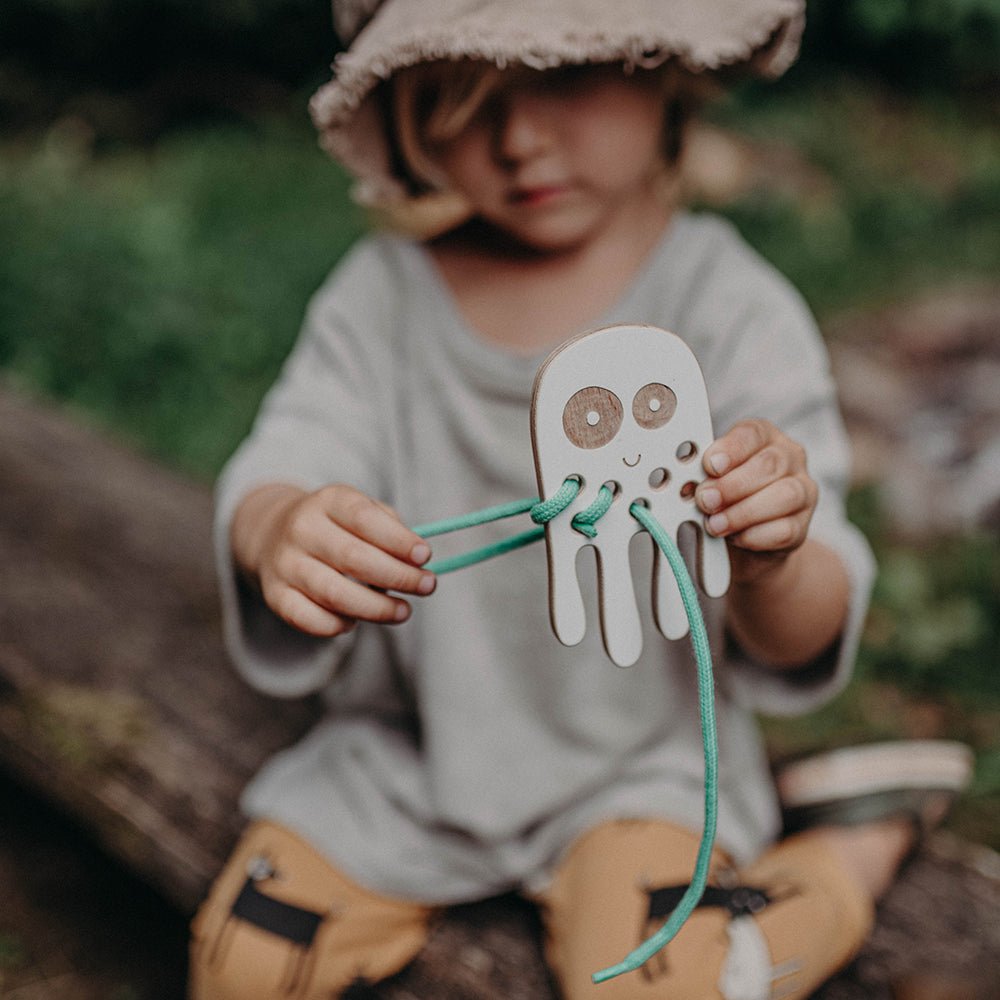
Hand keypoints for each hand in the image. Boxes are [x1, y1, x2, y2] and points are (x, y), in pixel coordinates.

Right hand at [232, 484, 435, 636]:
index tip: (425, 556)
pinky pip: (311, 619)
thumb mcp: (361, 510)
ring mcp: (285, 564)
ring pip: (335, 594)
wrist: (274, 534)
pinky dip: (339, 625)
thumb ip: (390, 528)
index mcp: (328, 501)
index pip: (364, 518)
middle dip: (398, 576)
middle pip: (354, 558)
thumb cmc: (336, 526)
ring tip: (403, 611)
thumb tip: (417, 560)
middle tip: (427, 585)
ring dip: (376, 608)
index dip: (398, 540)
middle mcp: (302, 529)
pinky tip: (356, 620)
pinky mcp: (276, 595)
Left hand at [694, 419, 817, 582]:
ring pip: (784, 496)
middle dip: (732, 485)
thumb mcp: (712, 479)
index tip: (710, 466)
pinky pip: (784, 530)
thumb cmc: (726, 499)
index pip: (752, 433)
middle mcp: (789, 459)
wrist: (745, 539)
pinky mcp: (802, 526)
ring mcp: (802, 492)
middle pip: (769, 464)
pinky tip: (735, 537)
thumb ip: (704, 476)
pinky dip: (754, 536)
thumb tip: (689, 485)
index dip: (731, 449)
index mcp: (764, 437)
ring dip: (742, 512)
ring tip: (715, 524)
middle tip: (706, 500)